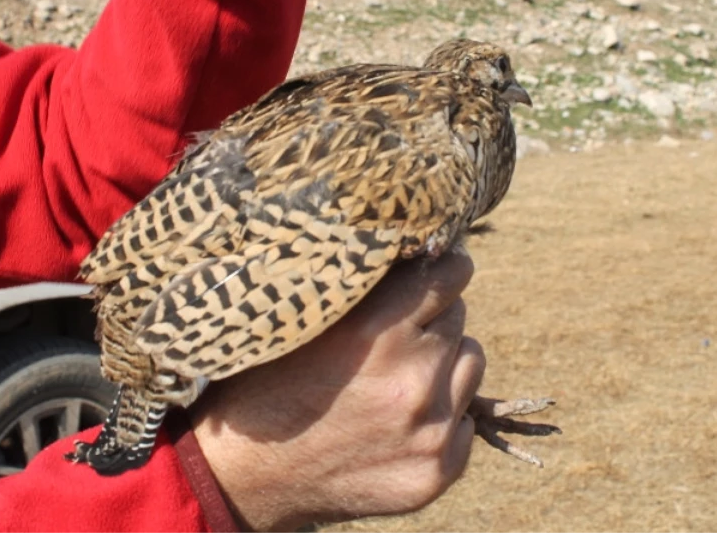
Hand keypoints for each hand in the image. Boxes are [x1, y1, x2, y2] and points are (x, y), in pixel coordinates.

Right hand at [191, 247, 484, 531]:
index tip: (434, 268)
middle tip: (393, 332)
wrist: (246, 473)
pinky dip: (443, 413)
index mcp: (374, 335)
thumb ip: (364, 286)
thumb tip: (416, 243)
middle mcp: (411, 382)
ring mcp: (430, 431)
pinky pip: (467, 418)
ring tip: (397, 373)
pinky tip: (399, 418)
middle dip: (431, 318)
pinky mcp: (438, 470)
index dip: (441, 267)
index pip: (448, 275)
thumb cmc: (269, 382)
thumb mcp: (305, 320)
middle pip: (458, 316)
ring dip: (444, 361)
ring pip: (469, 362)